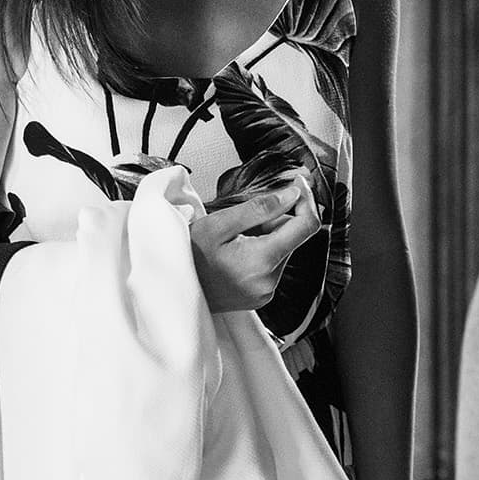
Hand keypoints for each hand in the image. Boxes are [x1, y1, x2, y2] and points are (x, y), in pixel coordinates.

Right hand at [188, 175, 319, 313]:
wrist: (171, 290)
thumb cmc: (188, 256)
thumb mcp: (219, 223)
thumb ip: (260, 208)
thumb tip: (293, 194)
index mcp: (262, 262)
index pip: (307, 226)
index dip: (305, 200)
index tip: (297, 183)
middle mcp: (269, 281)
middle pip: (293, 236)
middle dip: (277, 219)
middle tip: (245, 219)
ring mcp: (266, 291)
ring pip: (284, 248)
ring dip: (268, 235)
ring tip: (236, 238)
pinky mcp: (261, 296)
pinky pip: (274, 264)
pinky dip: (262, 251)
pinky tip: (238, 251)